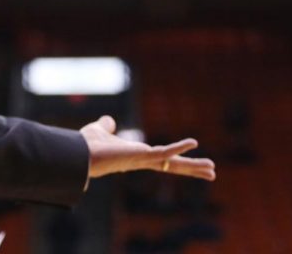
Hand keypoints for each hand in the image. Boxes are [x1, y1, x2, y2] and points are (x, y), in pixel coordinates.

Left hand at [80, 116, 215, 180]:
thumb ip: (106, 126)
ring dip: (193, 166)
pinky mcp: (140, 156)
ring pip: (173, 164)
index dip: (176, 160)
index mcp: (136, 156)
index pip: (161, 160)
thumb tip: (109, 120)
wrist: (78, 154)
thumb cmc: (86, 145)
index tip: (191, 164)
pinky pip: (164, 152)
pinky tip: (193, 143)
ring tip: (213, 170)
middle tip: (212, 172)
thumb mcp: (99, 130)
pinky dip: (178, 147)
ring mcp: (143, 159)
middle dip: (192, 168)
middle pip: (172, 166)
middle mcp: (142, 160)